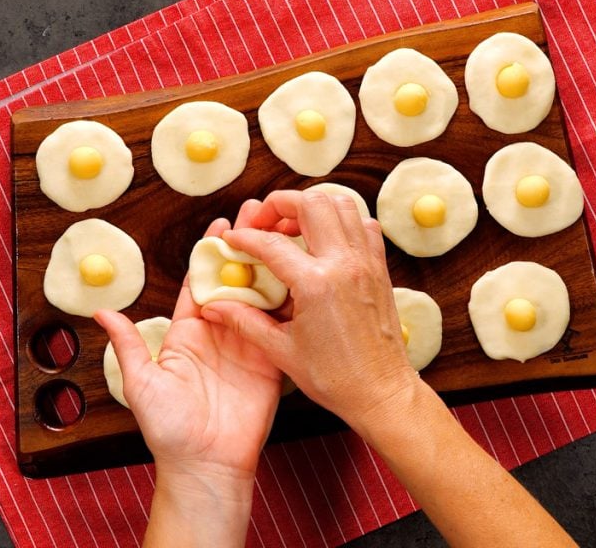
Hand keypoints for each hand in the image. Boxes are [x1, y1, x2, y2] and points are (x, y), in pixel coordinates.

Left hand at [95, 217, 282, 546]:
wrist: (206, 465)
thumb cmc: (169, 429)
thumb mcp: (142, 383)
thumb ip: (128, 344)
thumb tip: (101, 312)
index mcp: (188, 333)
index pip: (201, 283)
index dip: (211, 253)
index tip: (223, 223)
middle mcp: (220, 333)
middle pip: (235, 281)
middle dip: (246, 249)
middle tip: (259, 217)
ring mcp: (248, 344)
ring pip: (262, 296)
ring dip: (272, 266)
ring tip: (285, 233)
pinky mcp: (272, 360)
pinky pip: (282, 324)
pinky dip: (292, 299)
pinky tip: (303, 272)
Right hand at [201, 190, 417, 429]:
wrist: (381, 391)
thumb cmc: (333, 377)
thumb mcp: (281, 351)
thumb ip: (245, 321)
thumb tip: (214, 306)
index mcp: (316, 283)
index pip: (271, 243)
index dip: (244, 237)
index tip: (231, 241)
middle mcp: (343, 263)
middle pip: (310, 203)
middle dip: (280, 204)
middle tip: (263, 223)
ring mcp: (365, 262)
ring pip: (342, 204)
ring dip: (312, 206)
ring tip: (292, 226)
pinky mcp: (379, 268)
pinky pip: (363, 225)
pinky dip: (342, 221)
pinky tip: (324, 241)